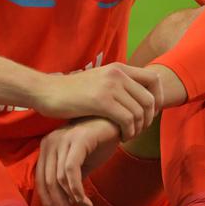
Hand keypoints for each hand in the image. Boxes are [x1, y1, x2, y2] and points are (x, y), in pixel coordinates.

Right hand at [32, 63, 163, 140]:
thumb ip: (116, 85)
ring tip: (128, 135)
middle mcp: (118, 74)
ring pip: (140, 112)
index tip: (150, 113)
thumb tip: (134, 97)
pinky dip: (128, 132)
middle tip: (138, 130)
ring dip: (138, 129)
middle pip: (150, 99)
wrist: (46, 91)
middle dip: (149, 119)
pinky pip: (127, 120)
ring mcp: (110, 86)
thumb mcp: (98, 81)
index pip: (154, 79)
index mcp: (118, 68)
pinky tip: (120, 137)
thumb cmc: (70, 92)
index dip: (158, 98)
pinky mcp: (101, 101)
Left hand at [36, 118, 120, 205]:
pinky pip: (71, 171)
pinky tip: (86, 201)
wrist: (118, 122)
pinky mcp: (77, 140)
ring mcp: (62, 139)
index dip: (48, 201)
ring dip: (71, 200)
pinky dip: (77, 190)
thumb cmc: (99, 142)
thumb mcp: (81, 164)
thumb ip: (70, 181)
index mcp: (47, 147)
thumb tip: (65, 204)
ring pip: (59, 179)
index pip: (41, 180)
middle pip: (48, 182)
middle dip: (59, 205)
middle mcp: (50, 142)